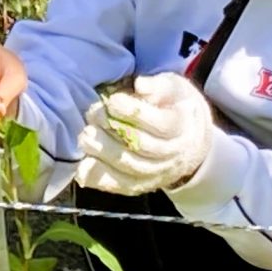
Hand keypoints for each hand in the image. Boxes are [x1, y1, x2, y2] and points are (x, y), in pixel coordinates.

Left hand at [73, 71, 213, 194]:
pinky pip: (120, 185)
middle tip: (93, 114)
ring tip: (85, 137)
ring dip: (104, 154)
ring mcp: (157, 174)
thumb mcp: (174, 88)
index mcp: (182, 128)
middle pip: (143, 147)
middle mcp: (173, 155)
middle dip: (114, 130)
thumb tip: (140, 85)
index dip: (134, 113)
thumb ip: (158, 86)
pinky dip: (100, 179)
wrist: (189, 140)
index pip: (161, 124)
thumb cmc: (174, 106)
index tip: (113, 100)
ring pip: (130, 168)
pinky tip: (82, 168)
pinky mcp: (141, 185)